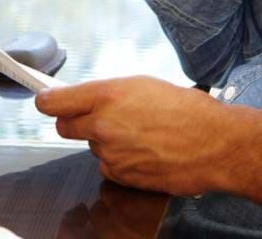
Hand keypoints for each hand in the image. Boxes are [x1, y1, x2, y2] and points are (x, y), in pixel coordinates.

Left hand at [36, 76, 230, 195]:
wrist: (216, 145)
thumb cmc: (188, 111)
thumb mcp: (143, 85)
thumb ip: (108, 93)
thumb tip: (86, 99)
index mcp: (107, 95)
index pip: (54, 101)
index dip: (46, 101)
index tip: (44, 100)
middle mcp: (103, 124)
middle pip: (63, 127)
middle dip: (73, 121)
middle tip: (96, 117)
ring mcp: (110, 153)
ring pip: (91, 146)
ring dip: (105, 141)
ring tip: (138, 134)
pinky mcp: (121, 176)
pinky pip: (108, 167)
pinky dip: (119, 161)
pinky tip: (143, 152)